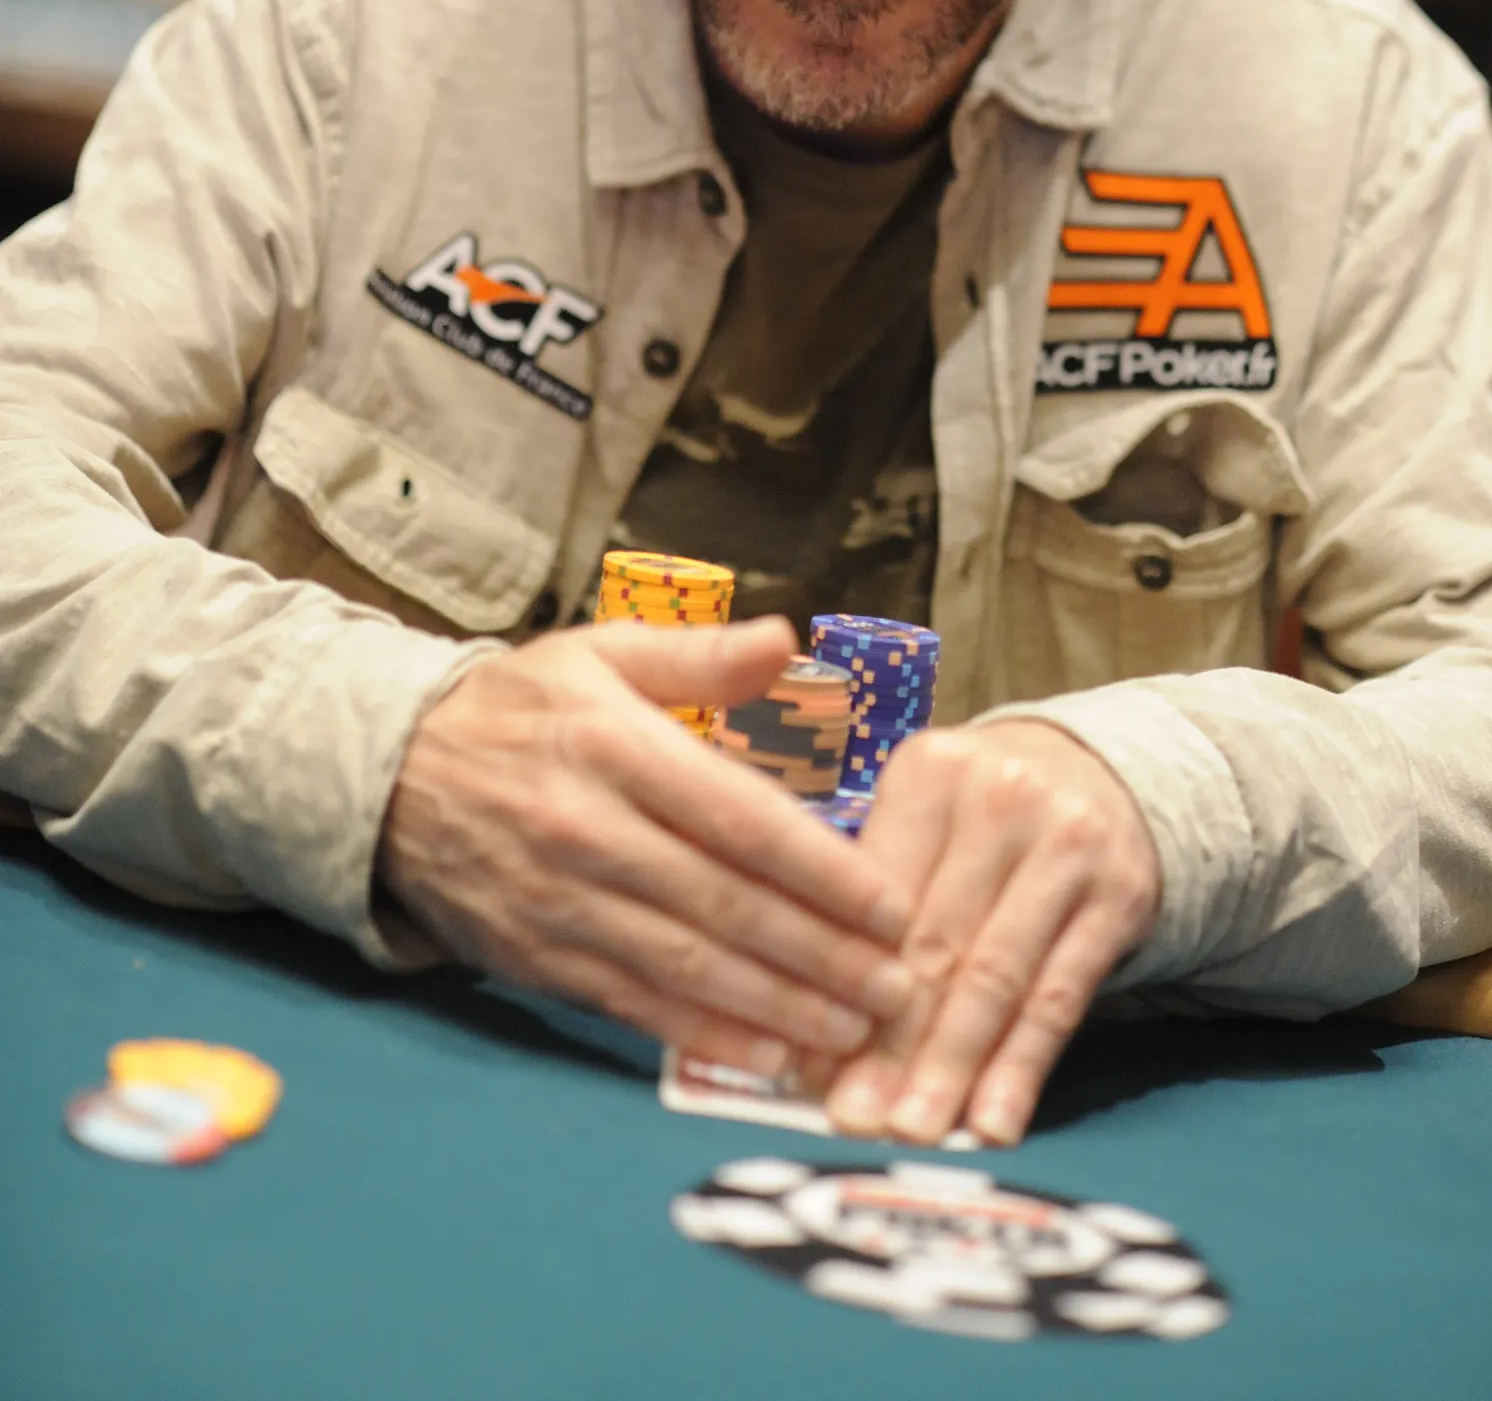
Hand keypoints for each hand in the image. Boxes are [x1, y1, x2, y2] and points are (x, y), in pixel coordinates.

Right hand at [380, 614, 914, 1077]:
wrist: (390, 773)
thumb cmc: (520, 708)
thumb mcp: (603, 654)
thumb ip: (701, 657)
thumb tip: (788, 638)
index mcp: (613, 745)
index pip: (737, 817)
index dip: (820, 869)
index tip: (892, 906)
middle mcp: (586, 829)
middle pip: (723, 904)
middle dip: (822, 955)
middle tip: (901, 988)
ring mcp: (558, 902)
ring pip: (685, 966)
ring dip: (779, 1006)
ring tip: (855, 1032)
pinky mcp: (536, 957)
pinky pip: (634, 1006)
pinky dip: (704, 1035)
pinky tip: (768, 1053)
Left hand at [824, 720, 1159, 1146]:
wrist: (1102, 774)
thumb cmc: (979, 814)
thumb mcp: (924, 821)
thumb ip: (872, 909)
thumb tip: (808, 1040)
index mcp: (929, 772)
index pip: (877, 897)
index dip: (838, 985)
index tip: (807, 1068)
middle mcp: (1000, 797)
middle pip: (935, 942)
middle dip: (891, 1042)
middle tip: (853, 1119)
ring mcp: (1067, 845)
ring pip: (998, 975)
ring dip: (953, 1065)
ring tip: (914, 1132)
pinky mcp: (1119, 895)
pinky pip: (1061, 995)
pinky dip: (1023, 1066)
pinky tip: (995, 1121)